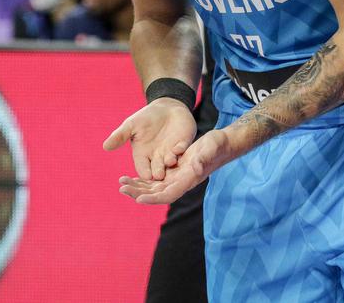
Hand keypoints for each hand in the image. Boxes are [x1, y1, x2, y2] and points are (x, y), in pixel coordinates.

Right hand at [103, 97, 196, 180]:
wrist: (166, 106)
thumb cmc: (146, 117)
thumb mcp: (131, 125)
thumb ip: (120, 136)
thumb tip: (105, 146)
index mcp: (143, 156)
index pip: (143, 168)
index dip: (143, 173)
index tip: (144, 176)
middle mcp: (157, 158)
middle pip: (157, 170)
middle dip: (158, 172)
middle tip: (158, 175)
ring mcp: (171, 152)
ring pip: (171, 162)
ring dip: (170, 161)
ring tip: (169, 161)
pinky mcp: (183, 145)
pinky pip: (182, 148)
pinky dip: (180, 148)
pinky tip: (179, 148)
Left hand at [118, 128, 233, 203]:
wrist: (221, 145)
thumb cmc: (217, 146)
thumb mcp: (210, 148)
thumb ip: (202, 159)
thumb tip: (194, 167)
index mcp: (188, 180)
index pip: (167, 195)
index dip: (153, 198)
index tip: (138, 199)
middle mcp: (180, 182)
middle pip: (156, 193)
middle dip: (139, 192)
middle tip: (122, 187)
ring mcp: (176, 178)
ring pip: (153, 187)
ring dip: (138, 186)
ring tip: (122, 182)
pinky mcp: (174, 171)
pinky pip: (156, 179)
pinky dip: (143, 179)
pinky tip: (132, 177)